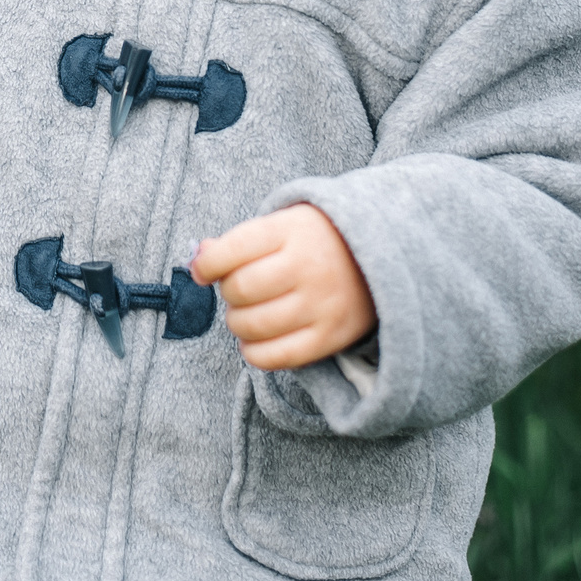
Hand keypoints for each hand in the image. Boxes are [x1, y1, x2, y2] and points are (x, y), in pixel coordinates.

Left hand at [191, 204, 376, 371]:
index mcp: (293, 230)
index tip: (202, 271)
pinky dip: (254, 353)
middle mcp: (308, 267)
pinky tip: (254, 340)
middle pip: (240, 290)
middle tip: (235, 291)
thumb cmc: (318, 240)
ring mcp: (321, 305)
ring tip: (246, 313)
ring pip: (253, 325)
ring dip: (237, 323)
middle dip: (226, 293)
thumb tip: (198, 258)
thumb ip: (240, 240)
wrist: (381, 257)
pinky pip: (277, 356)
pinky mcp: (330, 337)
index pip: (232, 250)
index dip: (206, 265)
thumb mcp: (284, 224)